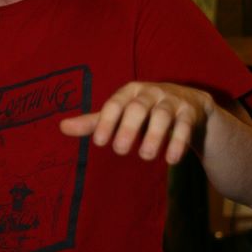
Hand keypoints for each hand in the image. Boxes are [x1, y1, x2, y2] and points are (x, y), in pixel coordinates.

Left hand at [59, 81, 213, 163]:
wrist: (190, 104)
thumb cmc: (145, 111)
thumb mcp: (120, 113)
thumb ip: (94, 122)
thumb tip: (61, 127)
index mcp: (130, 91)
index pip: (115, 103)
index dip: (107, 121)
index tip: (99, 142)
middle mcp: (151, 93)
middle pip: (138, 107)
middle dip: (129, 127)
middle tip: (120, 151)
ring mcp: (171, 101)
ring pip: (163, 115)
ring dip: (154, 135)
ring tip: (146, 156)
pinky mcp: (190, 112)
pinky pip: (185, 126)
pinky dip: (179, 142)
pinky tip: (172, 160)